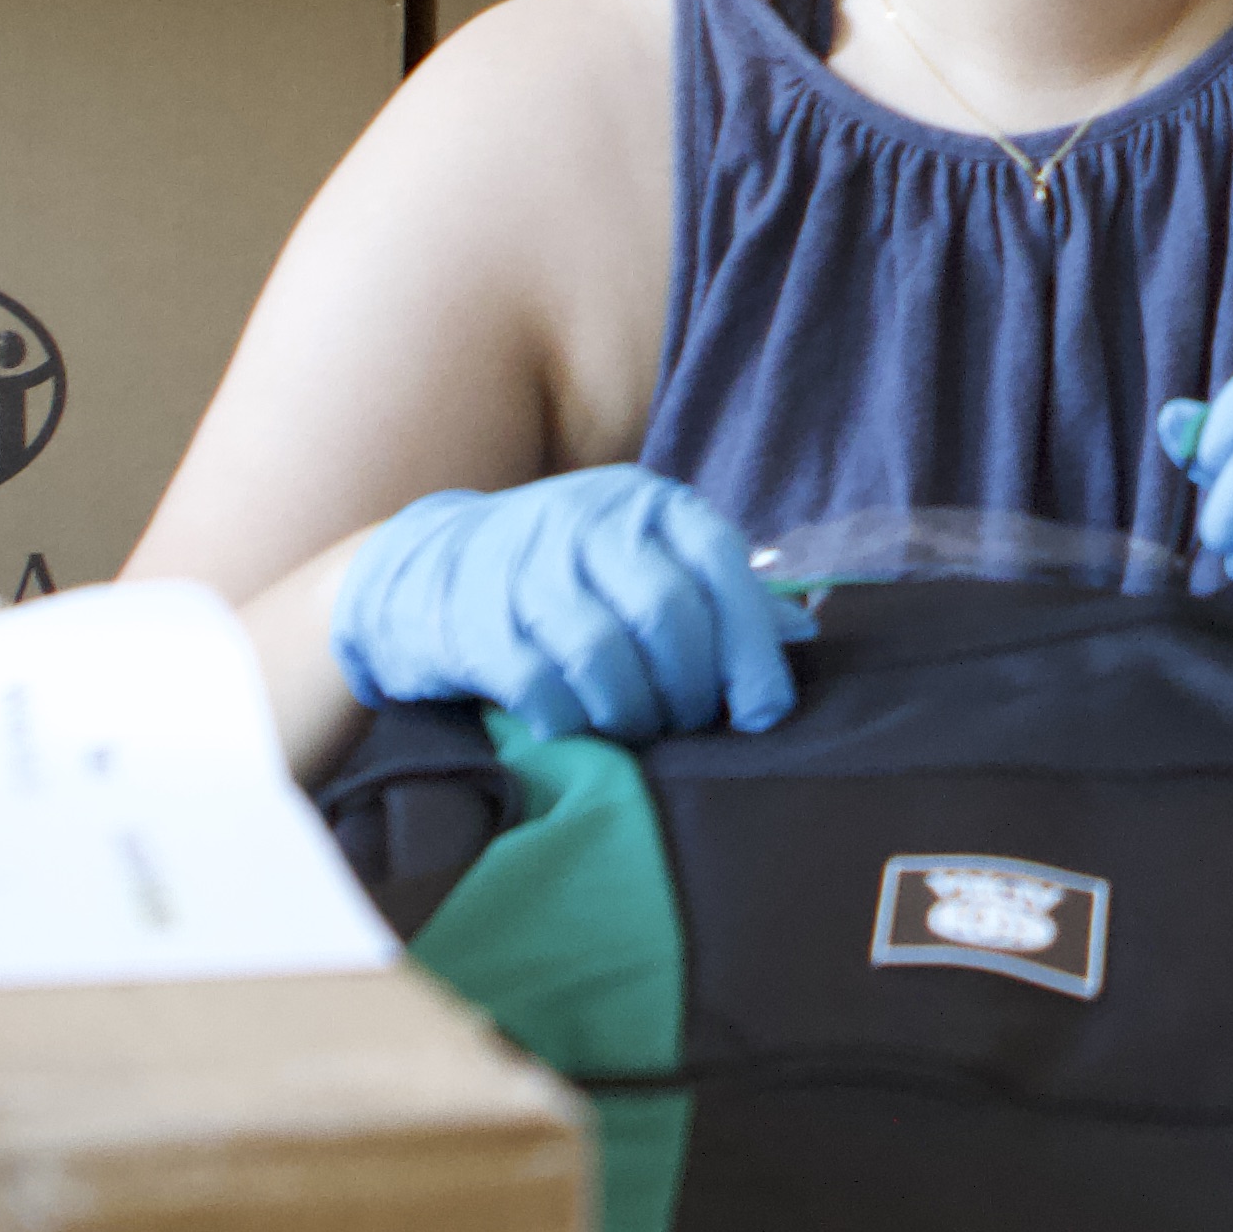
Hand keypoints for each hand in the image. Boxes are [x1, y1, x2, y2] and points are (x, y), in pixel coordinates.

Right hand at [332, 466, 814, 742]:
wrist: (430, 565)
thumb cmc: (569, 571)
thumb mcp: (645, 556)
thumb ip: (717, 592)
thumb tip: (802, 636)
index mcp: (649, 503)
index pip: (718, 565)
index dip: (751, 646)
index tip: (765, 711)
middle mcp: (590, 521)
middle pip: (666, 613)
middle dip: (693, 687)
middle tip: (693, 720)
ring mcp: (526, 567)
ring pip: (604, 653)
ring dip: (636, 711)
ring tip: (641, 728)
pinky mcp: (475, 620)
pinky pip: (541, 686)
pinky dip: (572, 721)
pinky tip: (580, 726)